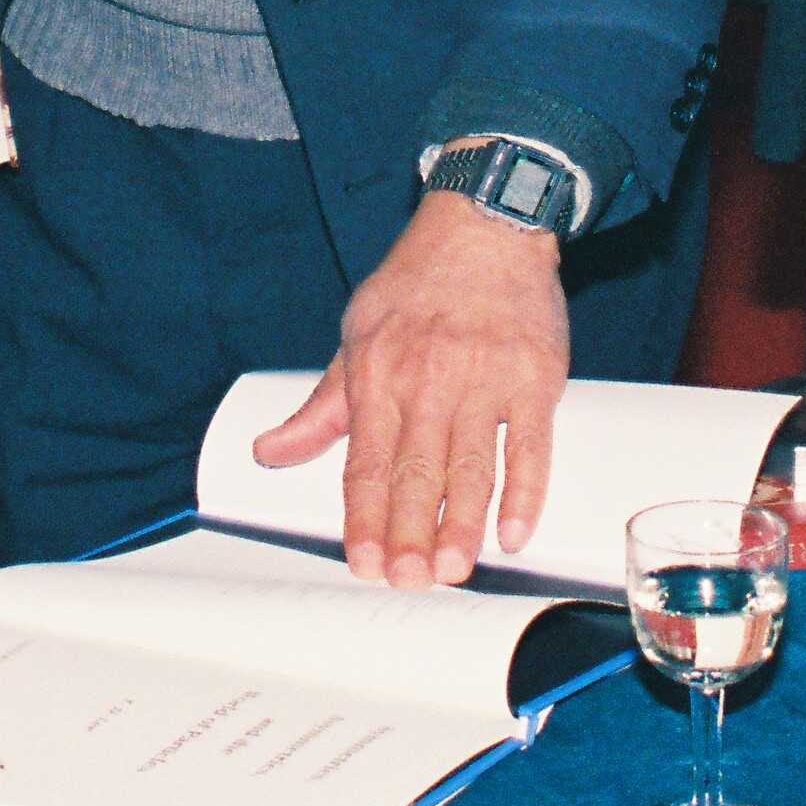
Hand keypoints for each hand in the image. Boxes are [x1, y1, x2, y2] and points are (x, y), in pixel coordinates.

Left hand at [250, 190, 570, 587]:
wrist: (485, 224)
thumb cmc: (417, 283)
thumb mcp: (356, 333)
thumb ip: (321, 406)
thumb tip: (270, 452)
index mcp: (379, 374)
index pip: (367, 462)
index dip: (364, 518)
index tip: (363, 563)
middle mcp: (430, 379)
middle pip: (418, 471)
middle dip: (410, 533)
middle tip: (408, 581)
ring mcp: (486, 379)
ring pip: (472, 465)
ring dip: (462, 523)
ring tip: (452, 569)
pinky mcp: (535, 376)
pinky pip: (531, 445)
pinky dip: (525, 492)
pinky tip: (514, 530)